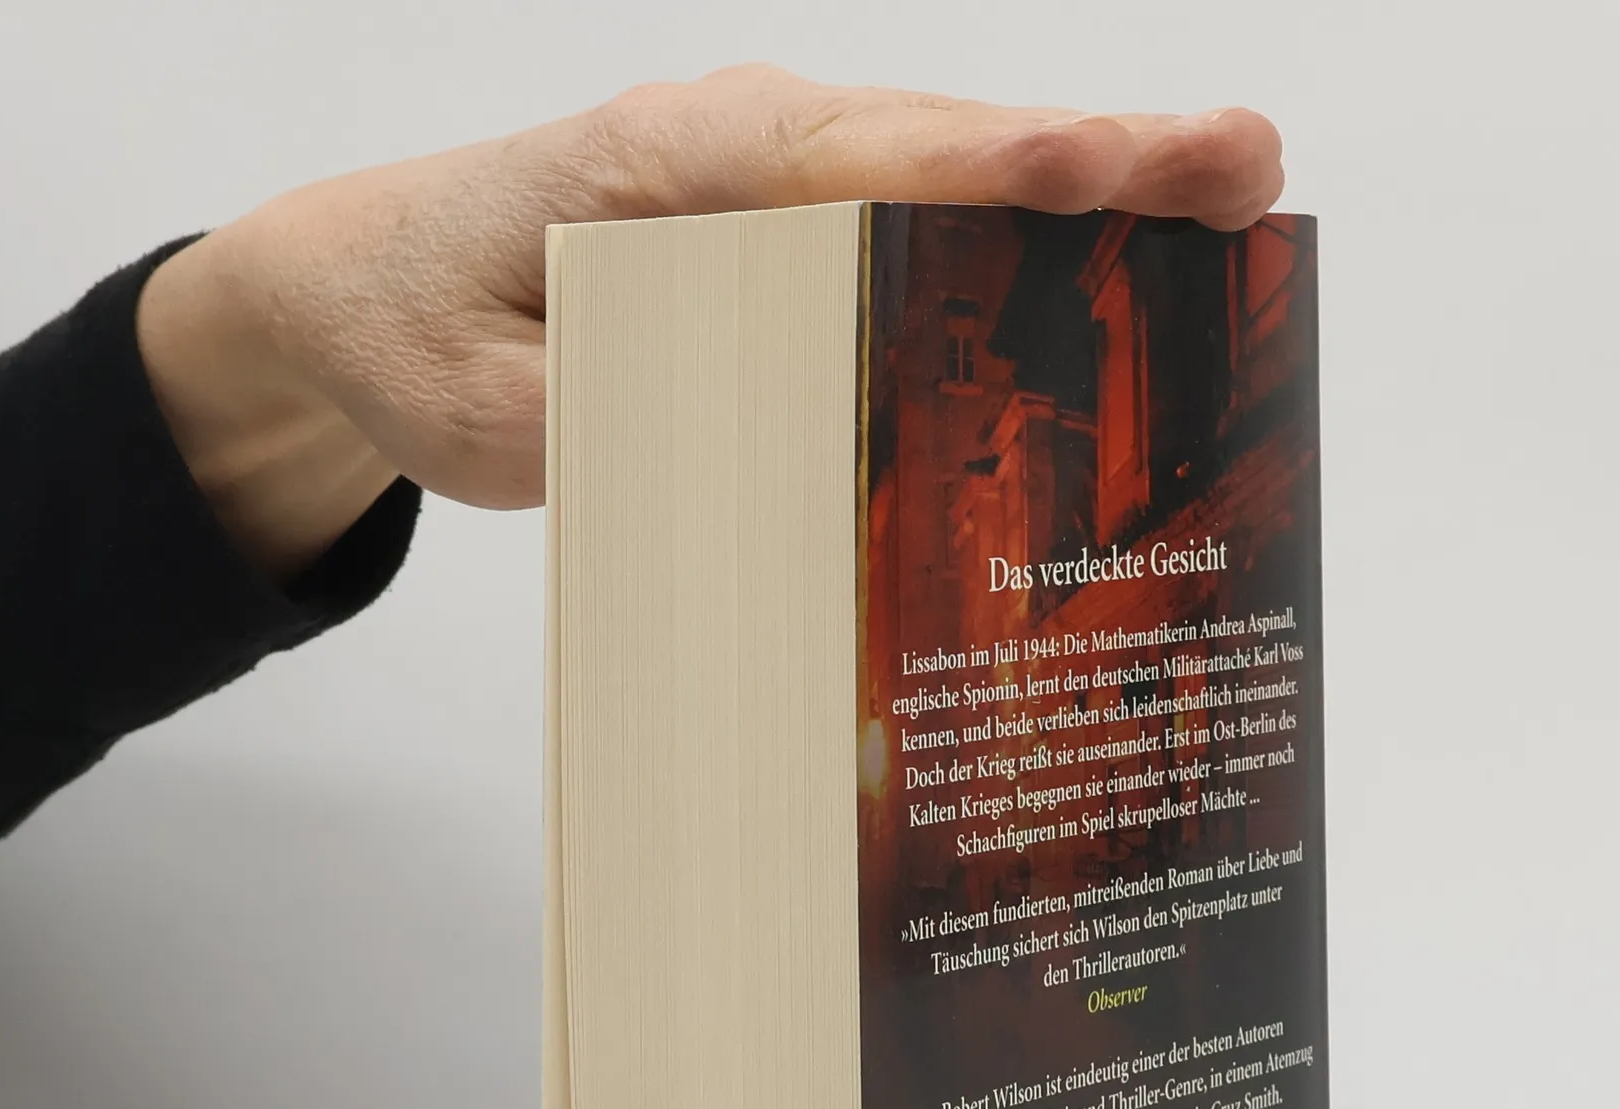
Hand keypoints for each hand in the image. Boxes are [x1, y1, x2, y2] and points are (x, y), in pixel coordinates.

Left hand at [136, 67, 1283, 578]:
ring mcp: (784, 190)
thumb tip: (749, 446)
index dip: (971, 172)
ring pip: (954, 182)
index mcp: (666, 168)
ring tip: (1238, 206)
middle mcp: (746, 155)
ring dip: (1096, 198)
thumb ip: (597, 421)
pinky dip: (1032, 252)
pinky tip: (1127, 285)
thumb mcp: (480, 409)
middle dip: (1097, 162)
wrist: (375, 290)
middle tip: (1244, 166)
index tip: (1090, 172)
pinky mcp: (800, 240)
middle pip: (941, 151)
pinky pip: (928, 233)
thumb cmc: (427, 331)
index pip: (844, 162)